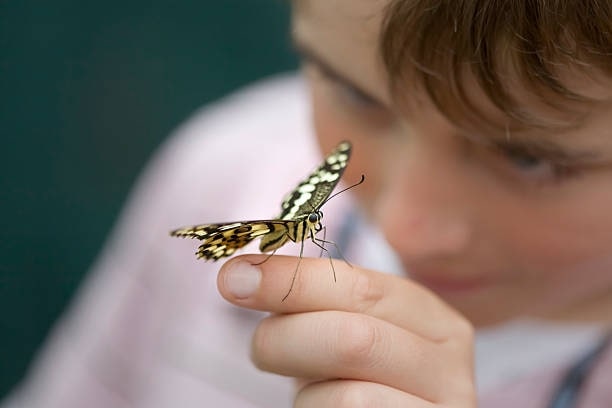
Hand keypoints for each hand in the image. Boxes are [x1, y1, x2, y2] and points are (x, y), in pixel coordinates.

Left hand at [217, 255, 476, 407]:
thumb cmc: (356, 376)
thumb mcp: (341, 328)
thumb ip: (310, 299)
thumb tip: (239, 273)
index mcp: (433, 319)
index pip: (358, 285)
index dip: (290, 279)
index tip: (235, 277)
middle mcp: (450, 366)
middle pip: (353, 339)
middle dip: (285, 338)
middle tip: (259, 348)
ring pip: (347, 397)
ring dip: (305, 394)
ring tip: (311, 393)